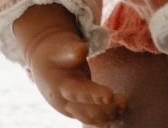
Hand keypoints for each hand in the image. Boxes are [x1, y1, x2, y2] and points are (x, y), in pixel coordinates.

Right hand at [15, 5, 126, 124]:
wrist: (42, 63)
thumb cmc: (54, 51)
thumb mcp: (60, 47)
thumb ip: (71, 50)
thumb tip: (83, 49)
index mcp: (60, 85)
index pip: (78, 92)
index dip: (94, 95)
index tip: (110, 95)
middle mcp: (64, 102)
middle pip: (86, 110)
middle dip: (106, 108)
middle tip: (125, 100)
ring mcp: (69, 109)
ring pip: (89, 117)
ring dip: (107, 115)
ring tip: (124, 106)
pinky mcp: (76, 111)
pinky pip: (90, 118)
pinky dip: (103, 119)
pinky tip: (117, 116)